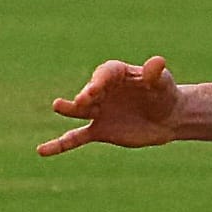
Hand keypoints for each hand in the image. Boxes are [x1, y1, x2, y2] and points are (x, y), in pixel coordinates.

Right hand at [37, 55, 181, 155]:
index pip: (105, 73)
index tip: (97, 88)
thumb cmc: (164, 94)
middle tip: (83, 100)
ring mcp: (98, 111)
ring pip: (79, 111)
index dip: (100, 81)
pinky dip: (60, 144)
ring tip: (57, 106)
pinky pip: (76, 138)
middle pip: (89, 92)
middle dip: (86, 95)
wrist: (169, 118)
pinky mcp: (99, 131)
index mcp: (116, 74)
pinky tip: (42, 151)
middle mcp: (102, 91)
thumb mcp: (163, 83)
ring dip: (69, 109)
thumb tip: (156, 61)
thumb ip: (156, 74)